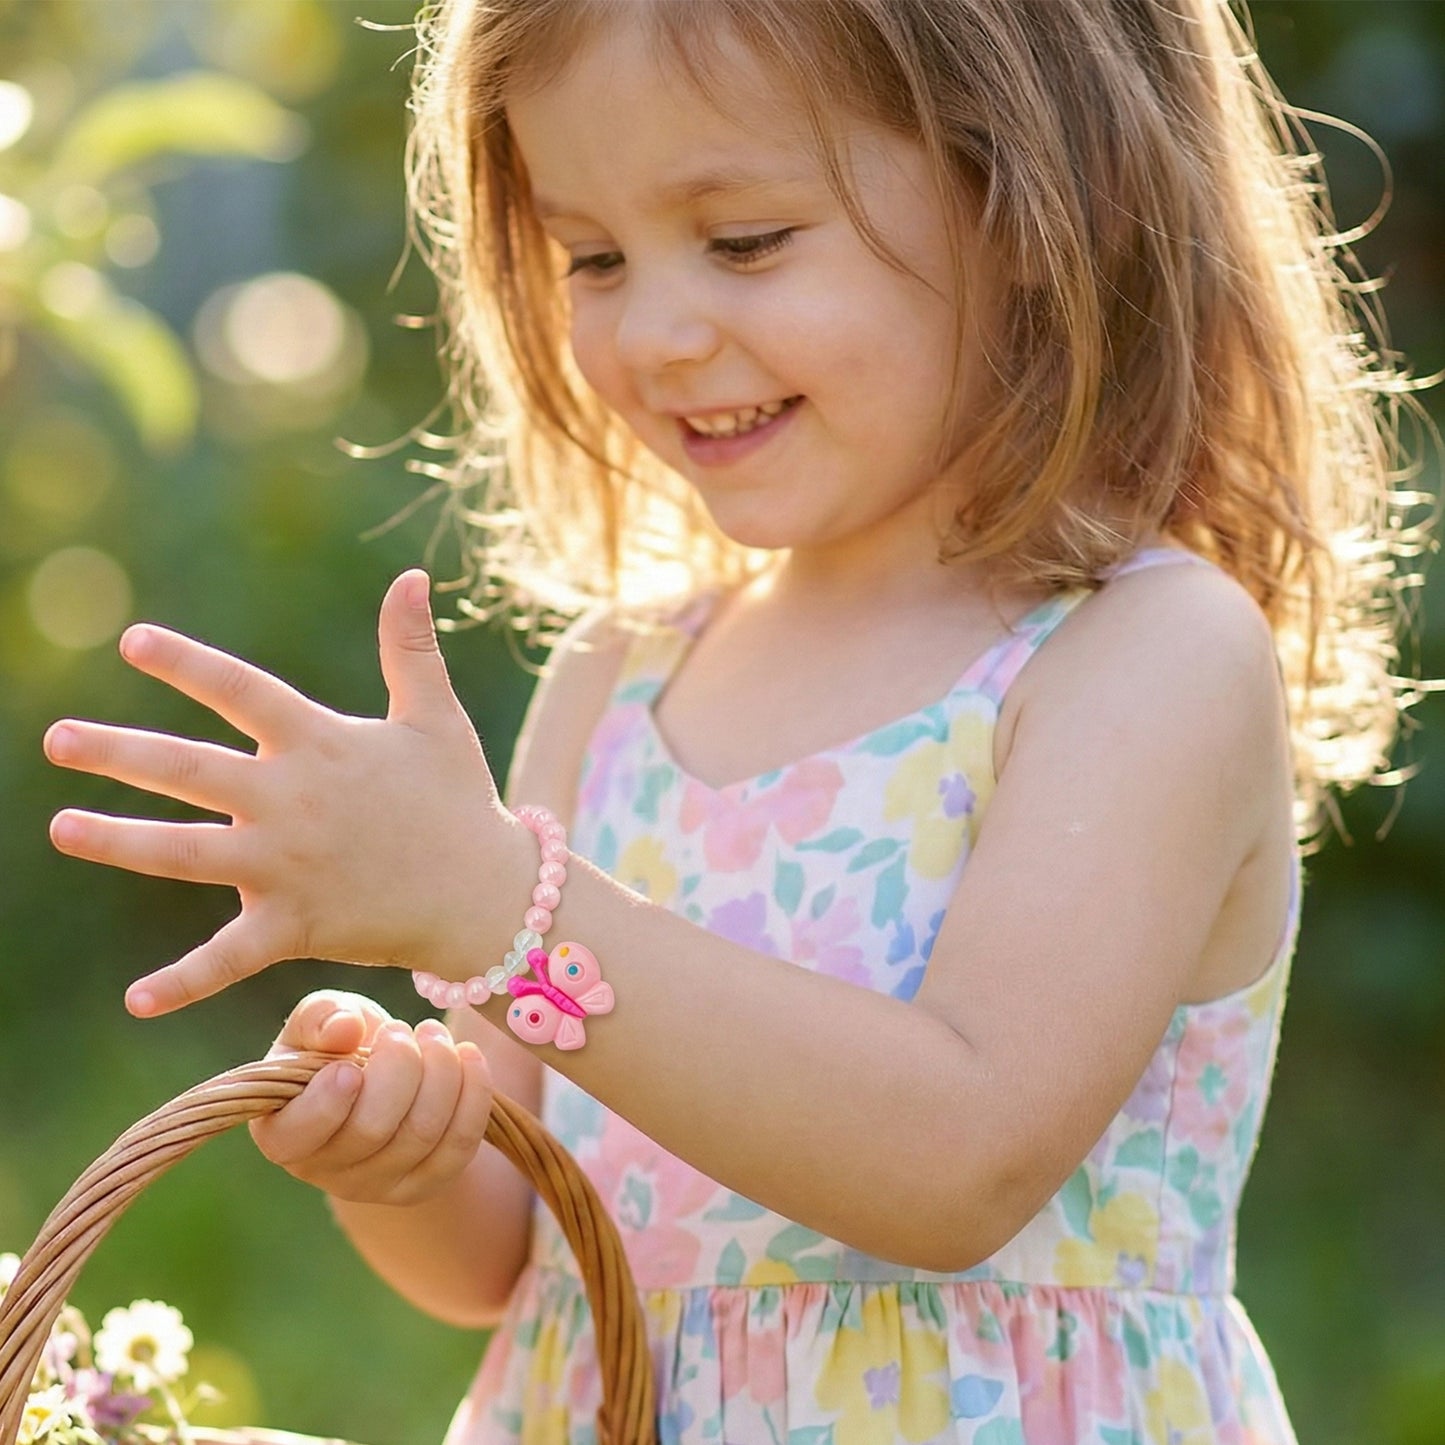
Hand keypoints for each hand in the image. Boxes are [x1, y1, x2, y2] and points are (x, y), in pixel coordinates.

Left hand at [45, 570, 528, 1015]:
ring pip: (185, 854)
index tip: (131, 641)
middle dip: (119, 753)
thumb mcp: (436, 718)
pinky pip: (228, 958)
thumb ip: (411, 649)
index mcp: (321, 745)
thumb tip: (413, 576)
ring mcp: (288, 867)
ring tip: (61, 826)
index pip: (240, 692)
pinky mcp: (295, 925)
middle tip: (56, 739)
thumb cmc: (460, 800)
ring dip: (119, 841)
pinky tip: (134, 1001)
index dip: (187, 663)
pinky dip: (183, 982)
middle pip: (190, 771)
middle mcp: (293, 801)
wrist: (485, 894)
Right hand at [250, 990, 493, 1206]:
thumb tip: (344, 1029)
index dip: (327, 1102)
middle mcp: (325, 1171)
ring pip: (422, 1134)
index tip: (351, 1063)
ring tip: (435, 1034)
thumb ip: (320, 1016)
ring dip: (440, 1072)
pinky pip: (459, 1147)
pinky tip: (470, 1058)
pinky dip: (473, 1096)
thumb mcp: (319, 1018)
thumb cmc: (339, 1043)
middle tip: (403, 1028)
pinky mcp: (425, 1183)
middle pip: (372, 1130)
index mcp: (283, 1132)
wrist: (381, 1073)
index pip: (298, 1134)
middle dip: (399, 1067)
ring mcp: (378, 1185)